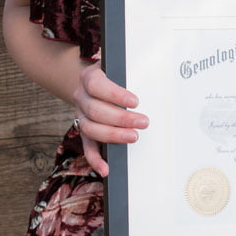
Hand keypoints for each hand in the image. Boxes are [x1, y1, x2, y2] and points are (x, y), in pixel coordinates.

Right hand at [72, 56, 148, 176]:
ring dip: (113, 136)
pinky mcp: (84, 131)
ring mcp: (81, 115)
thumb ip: (130, 71)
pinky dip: (95, 159)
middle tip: (143, 122)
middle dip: (121, 118)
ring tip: (134, 137)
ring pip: (91, 129)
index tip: (135, 101)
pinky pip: (87, 147)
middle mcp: (81, 97)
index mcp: (90, 78)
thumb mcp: (119, 67)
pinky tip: (106, 168)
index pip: (97, 86)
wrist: (94, 82)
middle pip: (96, 110)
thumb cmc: (113, 75)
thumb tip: (154, 78)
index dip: (115, 95)